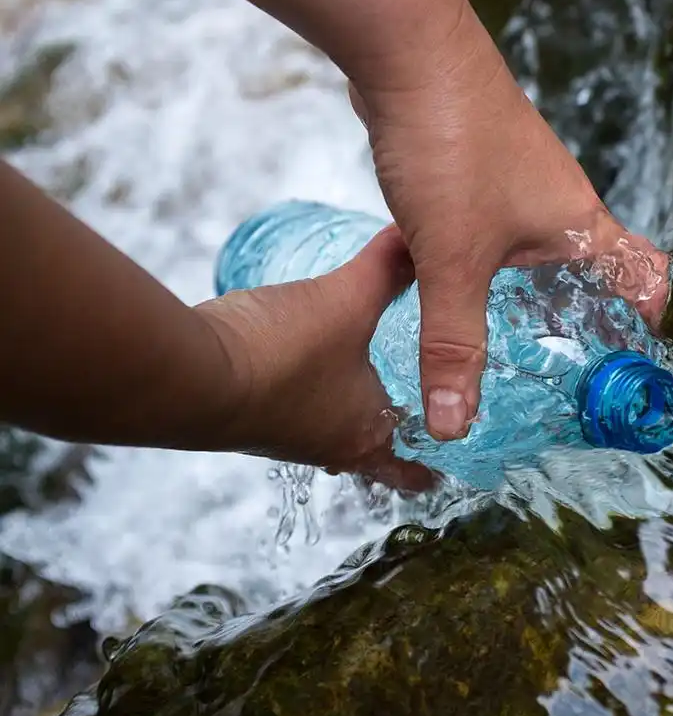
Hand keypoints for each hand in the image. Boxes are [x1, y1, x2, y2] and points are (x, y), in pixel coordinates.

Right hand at [196, 227, 433, 491]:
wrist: (191, 374)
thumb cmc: (282, 351)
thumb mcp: (346, 299)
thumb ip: (385, 269)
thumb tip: (413, 238)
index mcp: (365, 434)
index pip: (406, 469)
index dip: (423, 471)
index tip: (437, 476)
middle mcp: (326, 446)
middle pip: (365, 455)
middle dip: (386, 441)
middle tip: (405, 427)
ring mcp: (282, 436)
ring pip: (323, 433)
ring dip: (341, 417)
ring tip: (355, 394)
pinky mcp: (245, 417)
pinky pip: (284, 411)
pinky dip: (301, 395)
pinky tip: (298, 369)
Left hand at [348, 34, 670, 440]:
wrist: (406, 55)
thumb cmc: (452, 144)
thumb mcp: (452, 258)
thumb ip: (453, 343)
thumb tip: (456, 424)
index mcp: (580, 226)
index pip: (645, 273)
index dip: (649, 319)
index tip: (633, 364)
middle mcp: (560, 206)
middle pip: (595, 268)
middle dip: (588, 320)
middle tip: (568, 373)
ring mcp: (521, 186)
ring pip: (543, 252)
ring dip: (535, 294)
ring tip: (515, 344)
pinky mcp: (481, 174)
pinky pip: (500, 234)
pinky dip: (492, 268)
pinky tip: (458, 291)